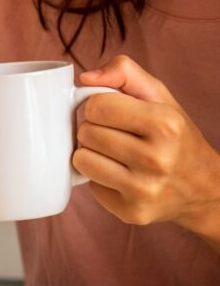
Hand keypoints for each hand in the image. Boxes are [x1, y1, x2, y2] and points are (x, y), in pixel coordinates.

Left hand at [75, 55, 219, 247]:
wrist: (203, 188)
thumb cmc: (175, 136)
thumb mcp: (159, 97)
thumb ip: (124, 73)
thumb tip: (86, 78)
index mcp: (165, 125)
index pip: (96, 106)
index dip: (97, 107)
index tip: (111, 113)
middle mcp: (157, 159)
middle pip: (86, 133)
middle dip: (94, 130)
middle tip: (114, 135)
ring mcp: (144, 190)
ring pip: (81, 160)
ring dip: (91, 154)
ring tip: (114, 154)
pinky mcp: (132, 212)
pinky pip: (89, 185)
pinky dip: (99, 178)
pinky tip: (121, 176)